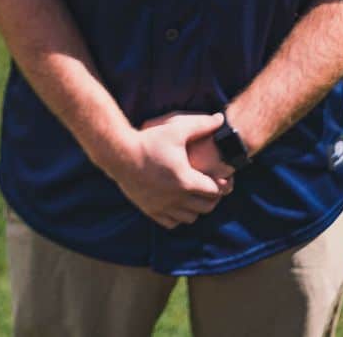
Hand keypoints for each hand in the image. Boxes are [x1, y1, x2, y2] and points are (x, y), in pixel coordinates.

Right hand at [113, 113, 226, 229]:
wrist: (121, 155)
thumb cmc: (149, 141)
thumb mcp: (177, 130)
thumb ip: (202, 125)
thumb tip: (221, 118)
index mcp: (186, 181)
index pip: (215, 191)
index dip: (221, 184)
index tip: (220, 177)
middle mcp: (176, 199)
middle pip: (205, 207)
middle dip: (212, 197)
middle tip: (210, 185)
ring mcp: (162, 207)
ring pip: (190, 218)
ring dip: (196, 208)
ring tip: (194, 193)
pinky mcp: (150, 210)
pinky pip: (172, 223)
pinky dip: (179, 216)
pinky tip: (177, 202)